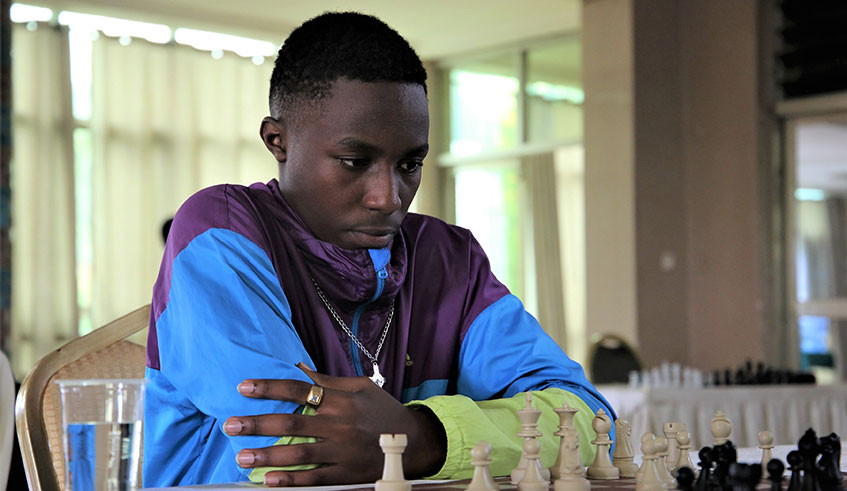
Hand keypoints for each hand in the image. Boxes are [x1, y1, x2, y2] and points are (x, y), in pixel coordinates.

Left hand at [223, 363, 446, 485]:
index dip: (270, 387)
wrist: (415, 443)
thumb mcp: (361, 388)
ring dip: (266, 454)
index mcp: (341, 400)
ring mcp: (341, 452)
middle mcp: (338, 425)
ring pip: (297, 453)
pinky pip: (313, 479)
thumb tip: (299, 369)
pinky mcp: (344, 474)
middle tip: (229, 424)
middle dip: (257, 423)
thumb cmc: (384, 411)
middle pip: (291, 422)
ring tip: (240, 455)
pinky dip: (291, 480)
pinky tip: (268, 479)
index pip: (299, 390)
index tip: (244, 387)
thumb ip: (329, 381)